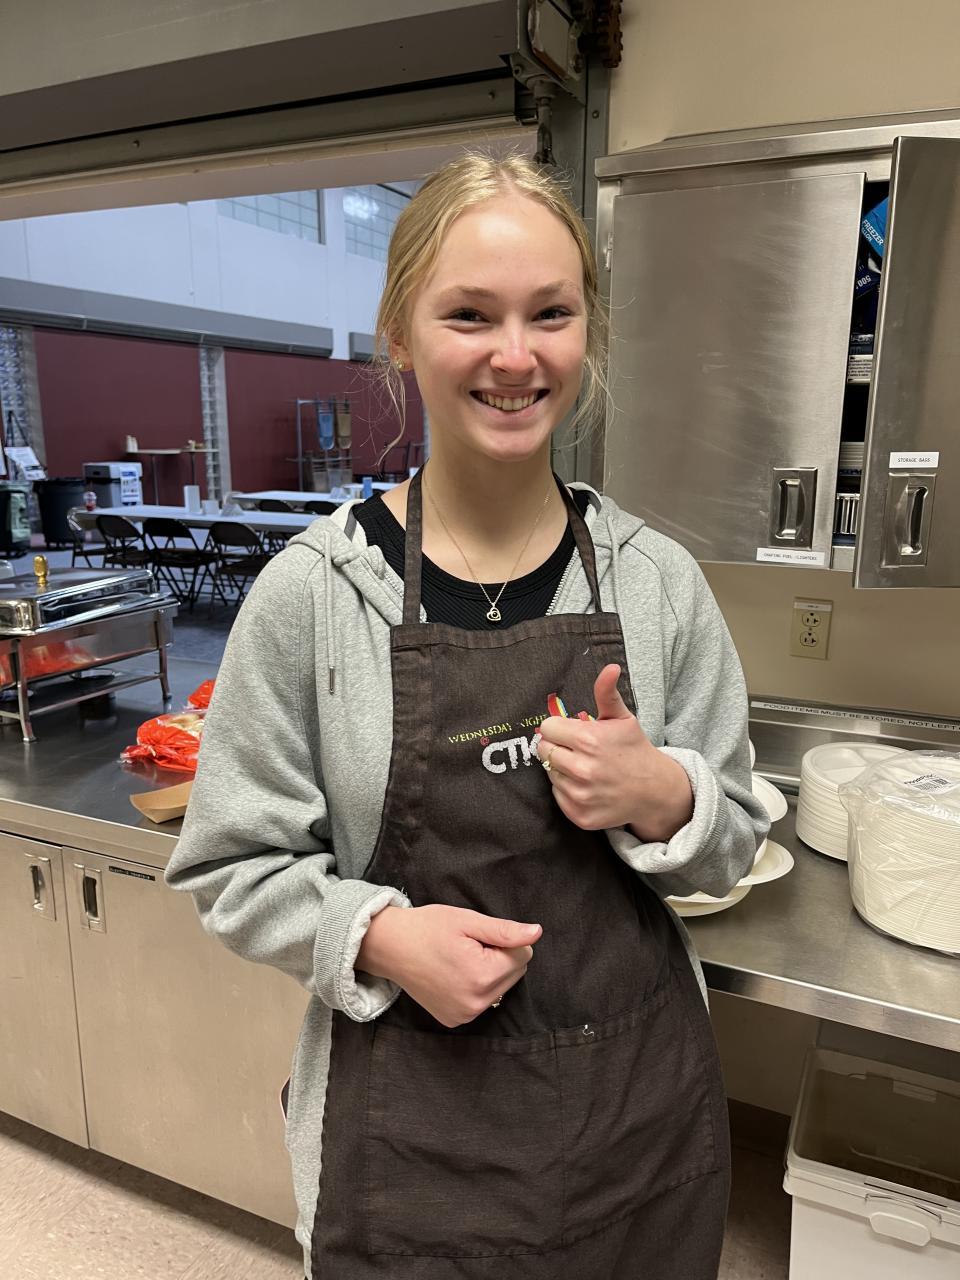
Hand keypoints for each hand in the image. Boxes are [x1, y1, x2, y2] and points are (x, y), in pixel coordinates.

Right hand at [356, 904, 541, 1027]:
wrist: (390, 947)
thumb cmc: (428, 928)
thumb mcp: (468, 921)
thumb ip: (505, 931)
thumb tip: (537, 933)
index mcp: (482, 976)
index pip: (523, 954)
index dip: (503, 940)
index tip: (477, 937)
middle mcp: (476, 1003)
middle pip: (515, 973)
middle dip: (499, 957)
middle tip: (468, 946)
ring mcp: (464, 1015)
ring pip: (501, 987)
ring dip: (489, 972)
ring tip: (460, 959)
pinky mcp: (455, 1020)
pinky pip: (483, 1000)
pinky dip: (476, 986)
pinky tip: (454, 974)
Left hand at [537, 663, 693, 841]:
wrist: (654, 791)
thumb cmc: (634, 750)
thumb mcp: (622, 719)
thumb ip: (607, 693)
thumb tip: (610, 667)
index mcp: (590, 740)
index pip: (547, 728)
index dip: (559, 728)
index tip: (571, 732)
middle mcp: (582, 769)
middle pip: (544, 750)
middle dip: (557, 746)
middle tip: (577, 749)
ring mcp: (580, 795)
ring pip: (549, 773)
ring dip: (561, 768)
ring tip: (584, 767)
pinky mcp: (579, 815)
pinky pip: (557, 795)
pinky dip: (566, 790)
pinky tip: (586, 785)